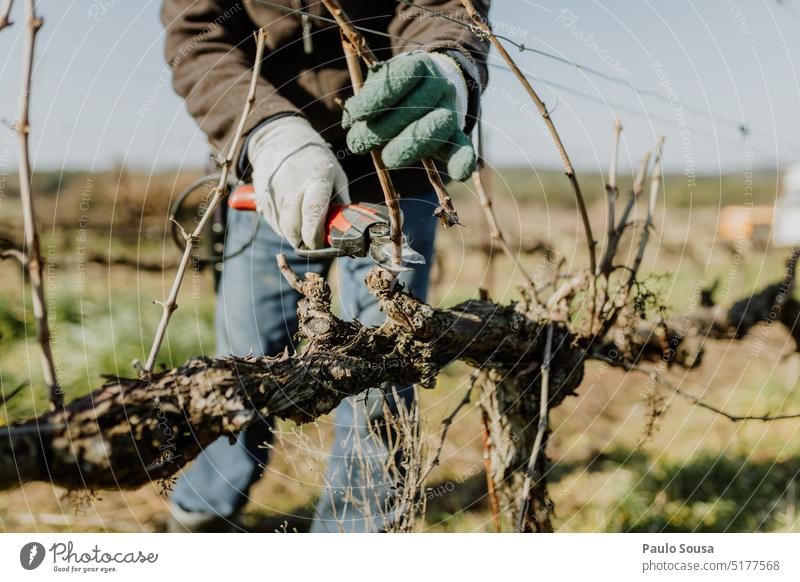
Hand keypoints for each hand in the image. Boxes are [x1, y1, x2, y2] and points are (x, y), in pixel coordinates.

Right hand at [247, 116, 349, 249]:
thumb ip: (341, 201)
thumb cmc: (316, 160)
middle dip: (305, 242)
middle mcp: (292, 186)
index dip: (316, 236)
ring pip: (282, 229)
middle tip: (314, 243)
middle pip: (294, 228)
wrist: (281, 140)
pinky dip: (283, 227)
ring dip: (294, 236)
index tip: (321, 244)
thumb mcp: (336, 174)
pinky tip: (291, 217)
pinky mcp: (262, 197)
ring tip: (304, 228)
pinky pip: (273, 222)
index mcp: (316, 178)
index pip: (313, 214)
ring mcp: (274, 192)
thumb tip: (346, 228)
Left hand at [343, 51, 475, 180]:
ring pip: (436, 127)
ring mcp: (450, 109)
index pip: (402, 76)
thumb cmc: (394, 90)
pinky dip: (462, 160)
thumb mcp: (377, 84)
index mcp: (419, 65)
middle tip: (358, 144)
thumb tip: (351, 120)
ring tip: (384, 159)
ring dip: (408, 147)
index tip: (355, 114)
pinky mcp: (455, 134)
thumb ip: (366, 99)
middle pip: (415, 106)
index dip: (377, 96)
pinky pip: (463, 146)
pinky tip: (459, 173)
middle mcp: (439, 85)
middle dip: (382, 129)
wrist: (429, 87)